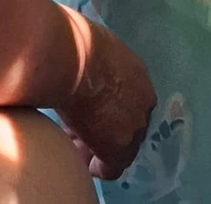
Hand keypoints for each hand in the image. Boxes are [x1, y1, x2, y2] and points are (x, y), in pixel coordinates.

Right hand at [57, 13, 155, 179]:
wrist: (66, 58)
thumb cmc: (71, 42)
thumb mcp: (92, 47)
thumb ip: (97, 64)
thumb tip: (83, 68)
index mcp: (138, 74)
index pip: (130, 100)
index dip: (109, 109)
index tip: (90, 111)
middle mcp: (144, 100)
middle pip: (128, 124)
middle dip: (106, 129)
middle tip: (80, 132)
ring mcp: (134, 126)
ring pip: (120, 147)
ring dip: (98, 147)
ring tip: (73, 145)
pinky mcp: (118, 148)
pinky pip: (110, 168)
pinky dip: (96, 167)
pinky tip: (79, 161)